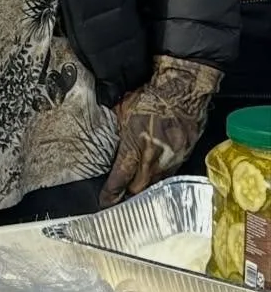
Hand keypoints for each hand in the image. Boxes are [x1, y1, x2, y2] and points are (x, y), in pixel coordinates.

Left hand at [99, 56, 220, 206]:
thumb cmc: (149, 97)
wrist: (182, 90)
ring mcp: (172, 158)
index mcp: (135, 145)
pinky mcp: (185, 155)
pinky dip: (161, 178)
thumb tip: (106, 142)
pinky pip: (171, 174)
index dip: (111, 192)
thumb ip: (116, 132)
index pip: (120, 177)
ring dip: (146, 189)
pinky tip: (154, 178)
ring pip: (156, 184)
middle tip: (120, 200)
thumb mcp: (122, 113)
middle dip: (129, 197)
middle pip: (139, 188)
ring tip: (136, 193)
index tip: (105, 201)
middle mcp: (154, 156)